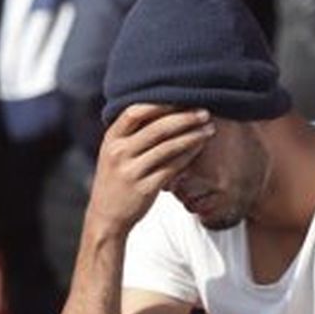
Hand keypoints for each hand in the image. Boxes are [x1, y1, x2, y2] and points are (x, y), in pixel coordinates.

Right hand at [88, 104, 214, 235]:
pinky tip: (200, 147)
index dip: (160, 103)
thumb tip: (162, 106)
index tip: (182, 97)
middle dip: (185, 118)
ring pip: (168, 148)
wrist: (106, 216)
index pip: (135, 112)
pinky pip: (172, 168)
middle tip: (204, 112)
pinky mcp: (144, 189)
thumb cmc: (116, 178)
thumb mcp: (114, 152)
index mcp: (111, 139)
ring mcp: (131, 172)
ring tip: (209, 129)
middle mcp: (119, 153)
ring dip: (192, 136)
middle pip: (157, 128)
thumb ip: (131, 132)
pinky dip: (188, 155)